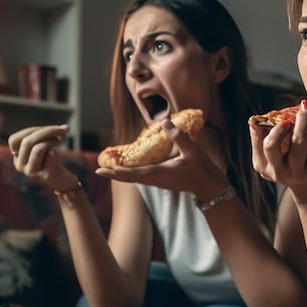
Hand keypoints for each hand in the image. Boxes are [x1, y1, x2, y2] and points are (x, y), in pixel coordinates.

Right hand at [8, 124, 78, 192]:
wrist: (62, 180)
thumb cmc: (51, 160)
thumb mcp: (43, 146)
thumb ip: (41, 137)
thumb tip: (58, 128)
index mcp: (16, 157)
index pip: (14, 139)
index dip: (31, 130)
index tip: (48, 127)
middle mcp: (20, 166)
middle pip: (27, 142)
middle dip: (46, 131)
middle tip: (61, 129)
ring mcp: (31, 172)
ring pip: (38, 148)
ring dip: (52, 140)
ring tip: (60, 139)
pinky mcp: (44, 176)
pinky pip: (51, 155)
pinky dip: (57, 152)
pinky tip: (57, 159)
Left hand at [96, 118, 227, 200]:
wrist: (209, 185)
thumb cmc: (201, 169)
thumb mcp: (191, 151)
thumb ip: (178, 136)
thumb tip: (164, 121)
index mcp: (160, 173)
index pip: (133, 173)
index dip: (117, 171)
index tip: (103, 170)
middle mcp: (155, 179)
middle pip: (129, 178)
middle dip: (114, 174)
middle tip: (98, 170)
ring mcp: (158, 181)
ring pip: (135, 178)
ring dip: (121, 174)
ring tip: (108, 168)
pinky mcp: (161, 180)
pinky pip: (142, 177)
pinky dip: (131, 173)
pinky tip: (126, 168)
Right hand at [250, 101, 306, 199]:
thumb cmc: (283, 163)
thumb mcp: (266, 156)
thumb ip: (259, 138)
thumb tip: (253, 121)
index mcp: (266, 167)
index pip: (270, 146)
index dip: (277, 131)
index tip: (285, 121)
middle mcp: (285, 173)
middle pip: (298, 142)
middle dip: (303, 121)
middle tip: (304, 108)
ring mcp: (304, 174)